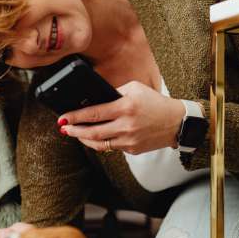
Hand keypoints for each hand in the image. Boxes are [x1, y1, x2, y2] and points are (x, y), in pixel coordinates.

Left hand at [58, 81, 185, 153]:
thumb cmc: (155, 102)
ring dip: (84, 139)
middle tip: (63, 129)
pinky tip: (93, 138)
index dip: (75, 117)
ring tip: (74, 134)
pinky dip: (100, 142)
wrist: (176, 122)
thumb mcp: (135, 88)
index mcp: (125, 107)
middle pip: (92, 132)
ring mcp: (129, 140)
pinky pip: (111, 147)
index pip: (94, 113)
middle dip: (74, 131)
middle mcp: (126, 125)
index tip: (62, 118)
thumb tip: (93, 99)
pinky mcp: (132, 150)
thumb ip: (114, 92)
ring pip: (99, 144)